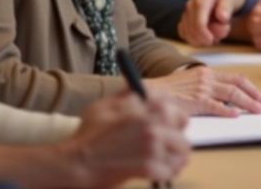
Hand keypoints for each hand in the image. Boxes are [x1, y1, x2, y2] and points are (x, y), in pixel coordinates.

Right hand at [64, 91, 190, 187]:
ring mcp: (152, 147)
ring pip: (182, 150)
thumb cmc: (89, 134)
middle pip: (183, 125)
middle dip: (177, 131)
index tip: (169, 122)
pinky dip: (168, 171)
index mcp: (145, 107)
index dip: (172, 115)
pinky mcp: (149, 168)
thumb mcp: (106, 105)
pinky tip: (162, 171)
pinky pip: (171, 170)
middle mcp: (153, 124)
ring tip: (170, 158)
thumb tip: (141, 89)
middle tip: (170, 140)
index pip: (174, 107)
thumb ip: (128, 94)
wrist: (78, 162)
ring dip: (177, 154)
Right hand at [145, 66, 260, 116]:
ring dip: (248, 103)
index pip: (235, 77)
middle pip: (238, 84)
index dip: (250, 87)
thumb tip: (225, 101)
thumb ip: (207, 88)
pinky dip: (228, 110)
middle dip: (254, 94)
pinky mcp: (195, 101)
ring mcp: (202, 88)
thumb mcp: (190, 83)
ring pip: (232, 94)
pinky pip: (216, 106)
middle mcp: (206, 77)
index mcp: (206, 72)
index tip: (259, 96)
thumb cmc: (167, 91)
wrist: (149, 92)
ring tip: (257, 110)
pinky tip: (236, 114)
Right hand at [178, 0, 246, 45]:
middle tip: (221, 34)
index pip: (199, 25)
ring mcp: (185, 14)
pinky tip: (207, 36)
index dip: (205, 36)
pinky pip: (185, 35)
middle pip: (192, 32)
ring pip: (188, 36)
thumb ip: (226, 7)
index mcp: (200, 2)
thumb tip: (223, 18)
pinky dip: (196, 40)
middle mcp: (189, 8)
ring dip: (202, 40)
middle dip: (206, 39)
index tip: (215, 40)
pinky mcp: (184, 21)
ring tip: (216, 34)